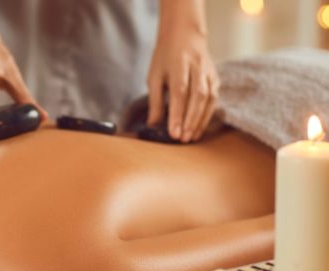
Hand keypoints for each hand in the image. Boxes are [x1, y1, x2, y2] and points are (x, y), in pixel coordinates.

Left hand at [146, 22, 219, 142]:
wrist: (184, 34)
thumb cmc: (165, 58)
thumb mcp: (154, 76)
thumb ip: (155, 101)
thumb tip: (153, 125)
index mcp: (178, 65)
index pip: (179, 93)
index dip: (177, 115)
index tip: (174, 133)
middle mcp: (197, 67)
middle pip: (197, 96)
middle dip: (190, 120)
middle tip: (183, 139)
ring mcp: (209, 71)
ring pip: (209, 98)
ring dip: (201, 120)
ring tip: (192, 137)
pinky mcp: (215, 77)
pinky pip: (215, 97)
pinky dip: (208, 114)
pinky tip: (200, 126)